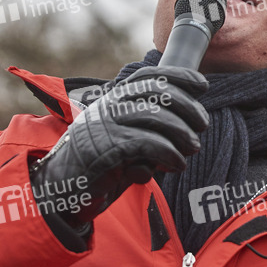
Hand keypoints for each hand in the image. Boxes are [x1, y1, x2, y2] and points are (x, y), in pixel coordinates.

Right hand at [30, 66, 208, 238]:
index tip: (203, 84)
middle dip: (187, 105)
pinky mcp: (107, 147)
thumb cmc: (103, 165)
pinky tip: (176, 165)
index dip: (178, 75)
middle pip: (158, 91)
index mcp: (113, 98)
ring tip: (192, 147)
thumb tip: (190, 122)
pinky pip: (148, 143)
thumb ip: (148, 127)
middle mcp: (109, 105)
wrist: (64, 191)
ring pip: (157, 116)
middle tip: (203, 124)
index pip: (149, 76)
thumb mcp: (126, 138)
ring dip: (182, 133)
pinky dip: (170, 154)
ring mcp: (106, 124)